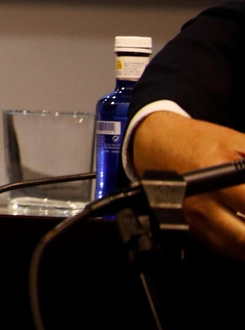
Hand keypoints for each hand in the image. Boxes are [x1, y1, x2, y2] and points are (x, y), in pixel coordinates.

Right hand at [131, 111, 244, 259]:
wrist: (154, 144)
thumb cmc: (196, 141)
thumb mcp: (235, 140)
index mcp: (213, 177)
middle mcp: (201, 203)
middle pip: (243, 237)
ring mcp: (192, 219)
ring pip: (235, 249)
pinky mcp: (188, 228)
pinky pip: (222, 249)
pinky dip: (241, 248)